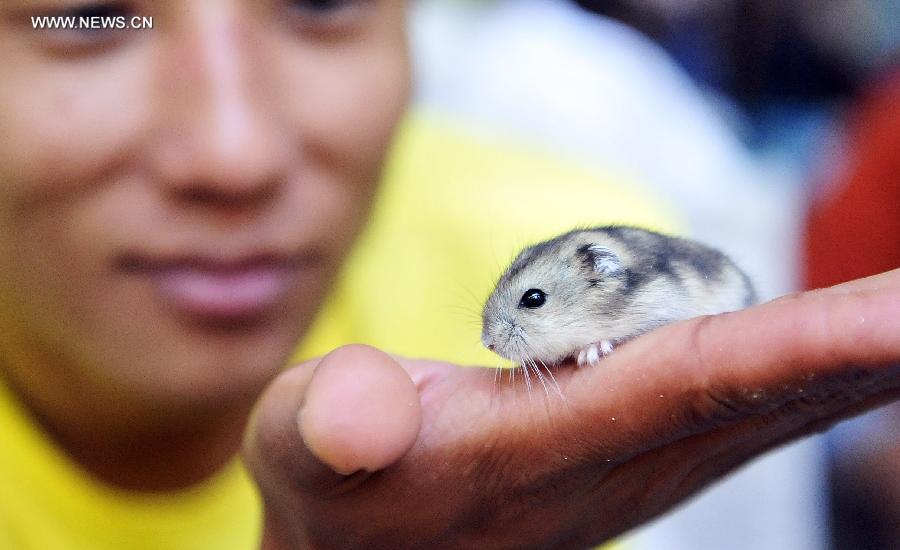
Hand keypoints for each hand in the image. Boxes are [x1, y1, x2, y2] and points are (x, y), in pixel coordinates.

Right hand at [243, 269, 899, 548]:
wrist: (363, 543)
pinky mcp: (637, 447)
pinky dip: (815, 370)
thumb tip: (362, 416)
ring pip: (770, 404)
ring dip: (859, 358)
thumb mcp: (305, 444)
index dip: (799, 350)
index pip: (688, 387)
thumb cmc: (336, 484)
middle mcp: (612, 462)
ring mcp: (635, 461)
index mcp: (535, 449)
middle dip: (873, 345)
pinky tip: (859, 347)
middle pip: (766, 395)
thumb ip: (334, 424)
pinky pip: (747, 403)